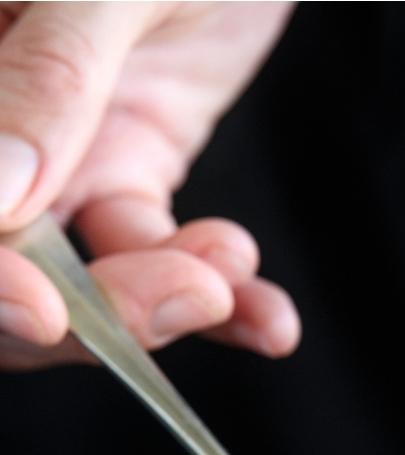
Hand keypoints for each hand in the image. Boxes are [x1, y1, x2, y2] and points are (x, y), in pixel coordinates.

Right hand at [0, 1, 298, 369]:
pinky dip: (219, 297)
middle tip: (189, 290)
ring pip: (78, 278)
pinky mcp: (126, 167)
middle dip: (89, 308)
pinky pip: (153, 253)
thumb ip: (50, 77)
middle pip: (0, 263)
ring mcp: (52, 151)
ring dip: (163, 299)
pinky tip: (266, 315)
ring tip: (233, 273)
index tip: (44, 312)